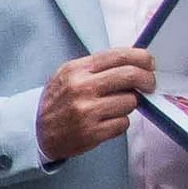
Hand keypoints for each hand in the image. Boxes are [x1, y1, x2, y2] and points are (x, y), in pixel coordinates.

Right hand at [37, 47, 156, 163]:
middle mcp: (82, 88)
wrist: (38, 131)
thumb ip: (97, 67)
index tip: (149, 63)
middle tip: (149, 84)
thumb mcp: (68, 75)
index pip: (118, 56)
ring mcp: (87, 111)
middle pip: (130, 75)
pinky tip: (106, 121)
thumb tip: (133, 64)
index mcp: (77, 70)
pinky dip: (120, 122)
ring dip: (128, 104)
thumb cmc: (58, 102)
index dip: (141, 58)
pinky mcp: (93, 132)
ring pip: (130, 101)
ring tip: (113, 107)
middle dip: (147, 79)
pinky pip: (124, 123)